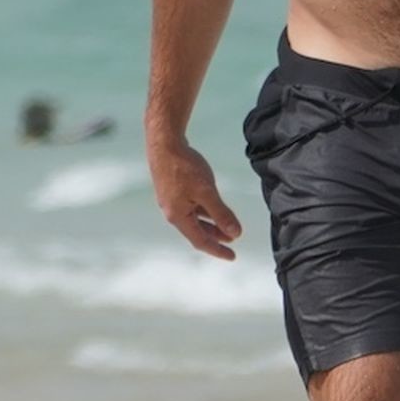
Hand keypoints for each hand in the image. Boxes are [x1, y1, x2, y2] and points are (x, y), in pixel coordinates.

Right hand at [149, 139, 241, 259]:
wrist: (164, 144)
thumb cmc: (184, 167)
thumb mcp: (207, 192)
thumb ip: (221, 213)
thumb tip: (235, 233)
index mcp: (178, 216)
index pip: (200, 241)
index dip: (217, 250)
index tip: (232, 256)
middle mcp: (173, 212)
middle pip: (197, 232)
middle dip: (216, 239)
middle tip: (233, 245)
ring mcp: (172, 201)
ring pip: (195, 219)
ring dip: (212, 225)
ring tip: (229, 230)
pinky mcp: (173, 190)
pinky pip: (192, 207)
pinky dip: (205, 212)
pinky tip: (215, 210)